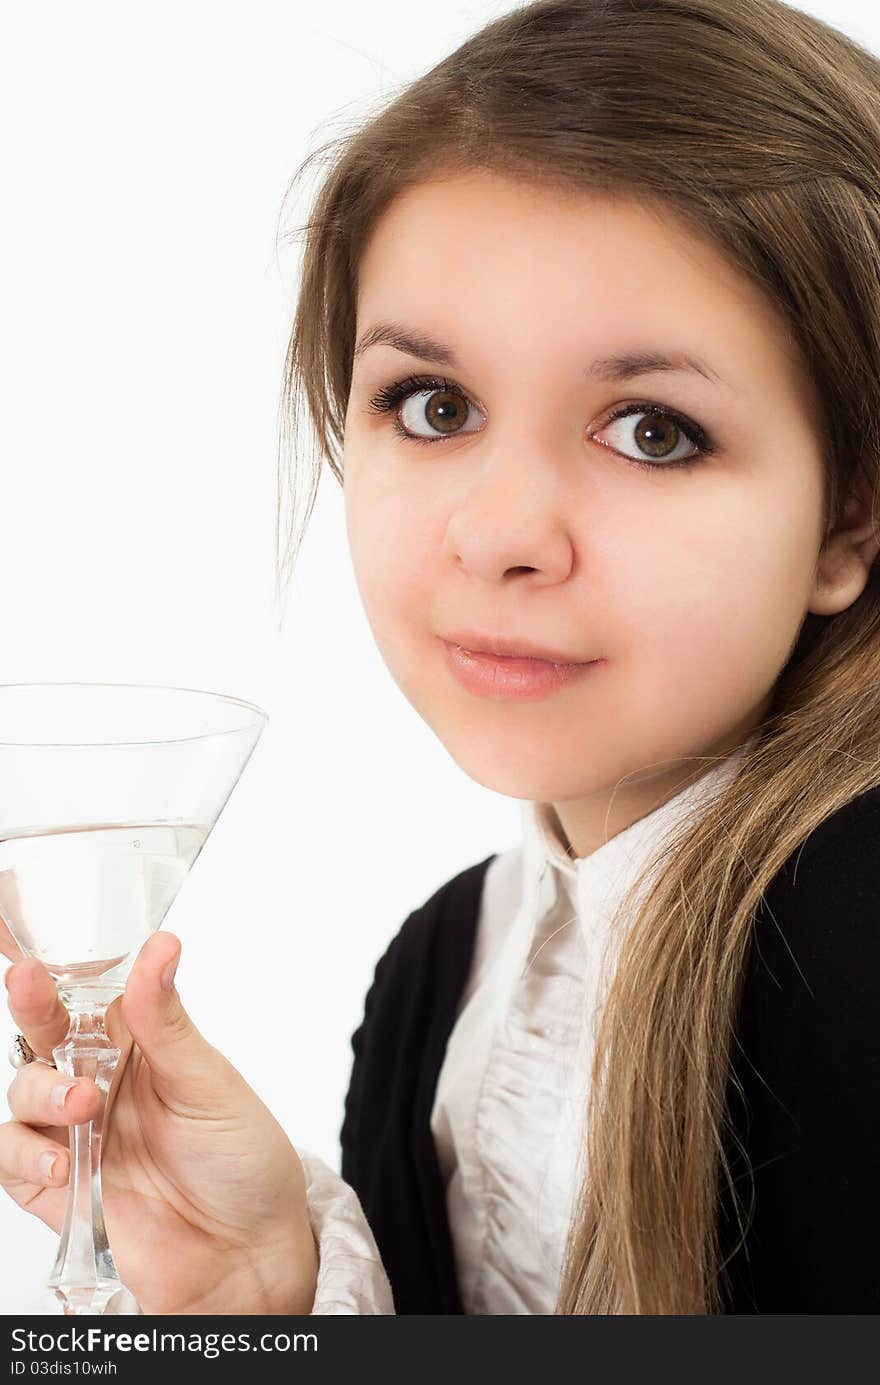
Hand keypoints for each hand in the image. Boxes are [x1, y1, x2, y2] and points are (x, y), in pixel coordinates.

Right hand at [1, 932, 317, 1314]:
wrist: (245, 1253)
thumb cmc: (241, 1159)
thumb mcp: (209, 1082)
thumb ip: (167, 1021)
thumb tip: (159, 947)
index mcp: (139, 1041)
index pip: (88, 989)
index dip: (55, 965)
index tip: (32, 946)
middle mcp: (99, 1078)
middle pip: (45, 1030)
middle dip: (31, 1002)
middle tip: (29, 982)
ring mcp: (75, 1131)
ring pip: (23, 1088)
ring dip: (41, 1089)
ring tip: (82, 1106)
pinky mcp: (57, 1185)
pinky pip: (12, 1157)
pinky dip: (25, 1152)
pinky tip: (62, 1162)